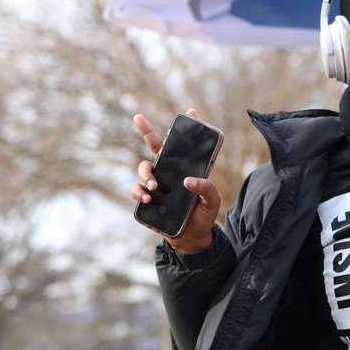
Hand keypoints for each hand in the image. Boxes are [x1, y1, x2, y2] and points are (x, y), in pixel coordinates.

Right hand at [131, 108, 222, 252]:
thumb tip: (187, 181)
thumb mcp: (212, 201)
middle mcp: (169, 173)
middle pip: (155, 147)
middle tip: (138, 118)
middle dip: (146, 129)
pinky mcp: (147, 199)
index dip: (185, 128)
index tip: (190, 111)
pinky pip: (136, 189)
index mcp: (185, 168)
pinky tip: (147, 197)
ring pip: (144, 168)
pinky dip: (138, 190)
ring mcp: (157, 184)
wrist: (191, 238)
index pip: (184, 146)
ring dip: (146, 173)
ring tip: (154, 186)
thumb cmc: (203, 215)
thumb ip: (206, 188)